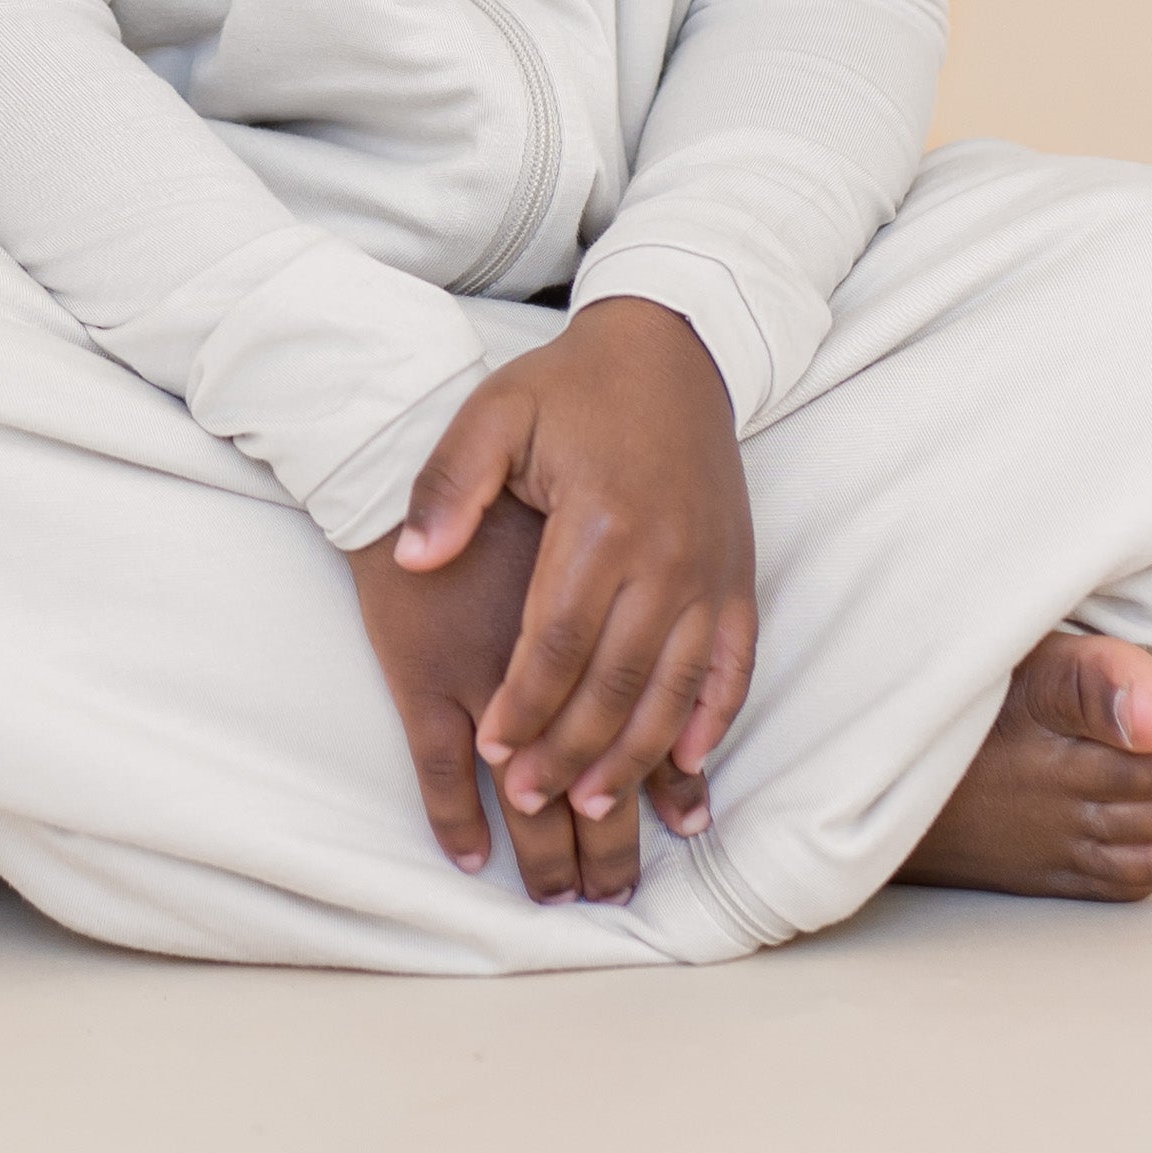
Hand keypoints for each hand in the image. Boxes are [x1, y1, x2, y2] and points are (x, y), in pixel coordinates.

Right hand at [346, 492, 645, 900]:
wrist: (403, 438)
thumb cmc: (503, 459)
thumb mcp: (597, 502)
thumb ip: (637, 578)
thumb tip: (674, 665)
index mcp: (601, 605)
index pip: (642, 719)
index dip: (659, 781)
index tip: (683, 827)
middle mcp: (544, 652)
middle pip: (591, 770)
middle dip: (609, 842)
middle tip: (621, 893)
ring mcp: (479, 670)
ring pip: (523, 787)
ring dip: (549, 846)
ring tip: (567, 894)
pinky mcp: (421, 674)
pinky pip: (440, 770)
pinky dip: (454, 820)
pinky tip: (471, 855)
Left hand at [396, 298, 756, 864]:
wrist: (672, 348)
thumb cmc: (572, 385)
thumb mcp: (496, 411)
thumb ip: (450, 485)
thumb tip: (413, 559)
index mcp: (600, 522)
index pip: (555, 643)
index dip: (523, 706)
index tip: (492, 753)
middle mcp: (664, 557)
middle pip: (615, 683)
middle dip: (570, 751)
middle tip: (531, 801)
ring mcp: (709, 571)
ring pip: (673, 690)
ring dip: (635, 756)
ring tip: (595, 804)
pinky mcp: (738, 575)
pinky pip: (732, 666)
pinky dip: (710, 721)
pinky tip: (685, 767)